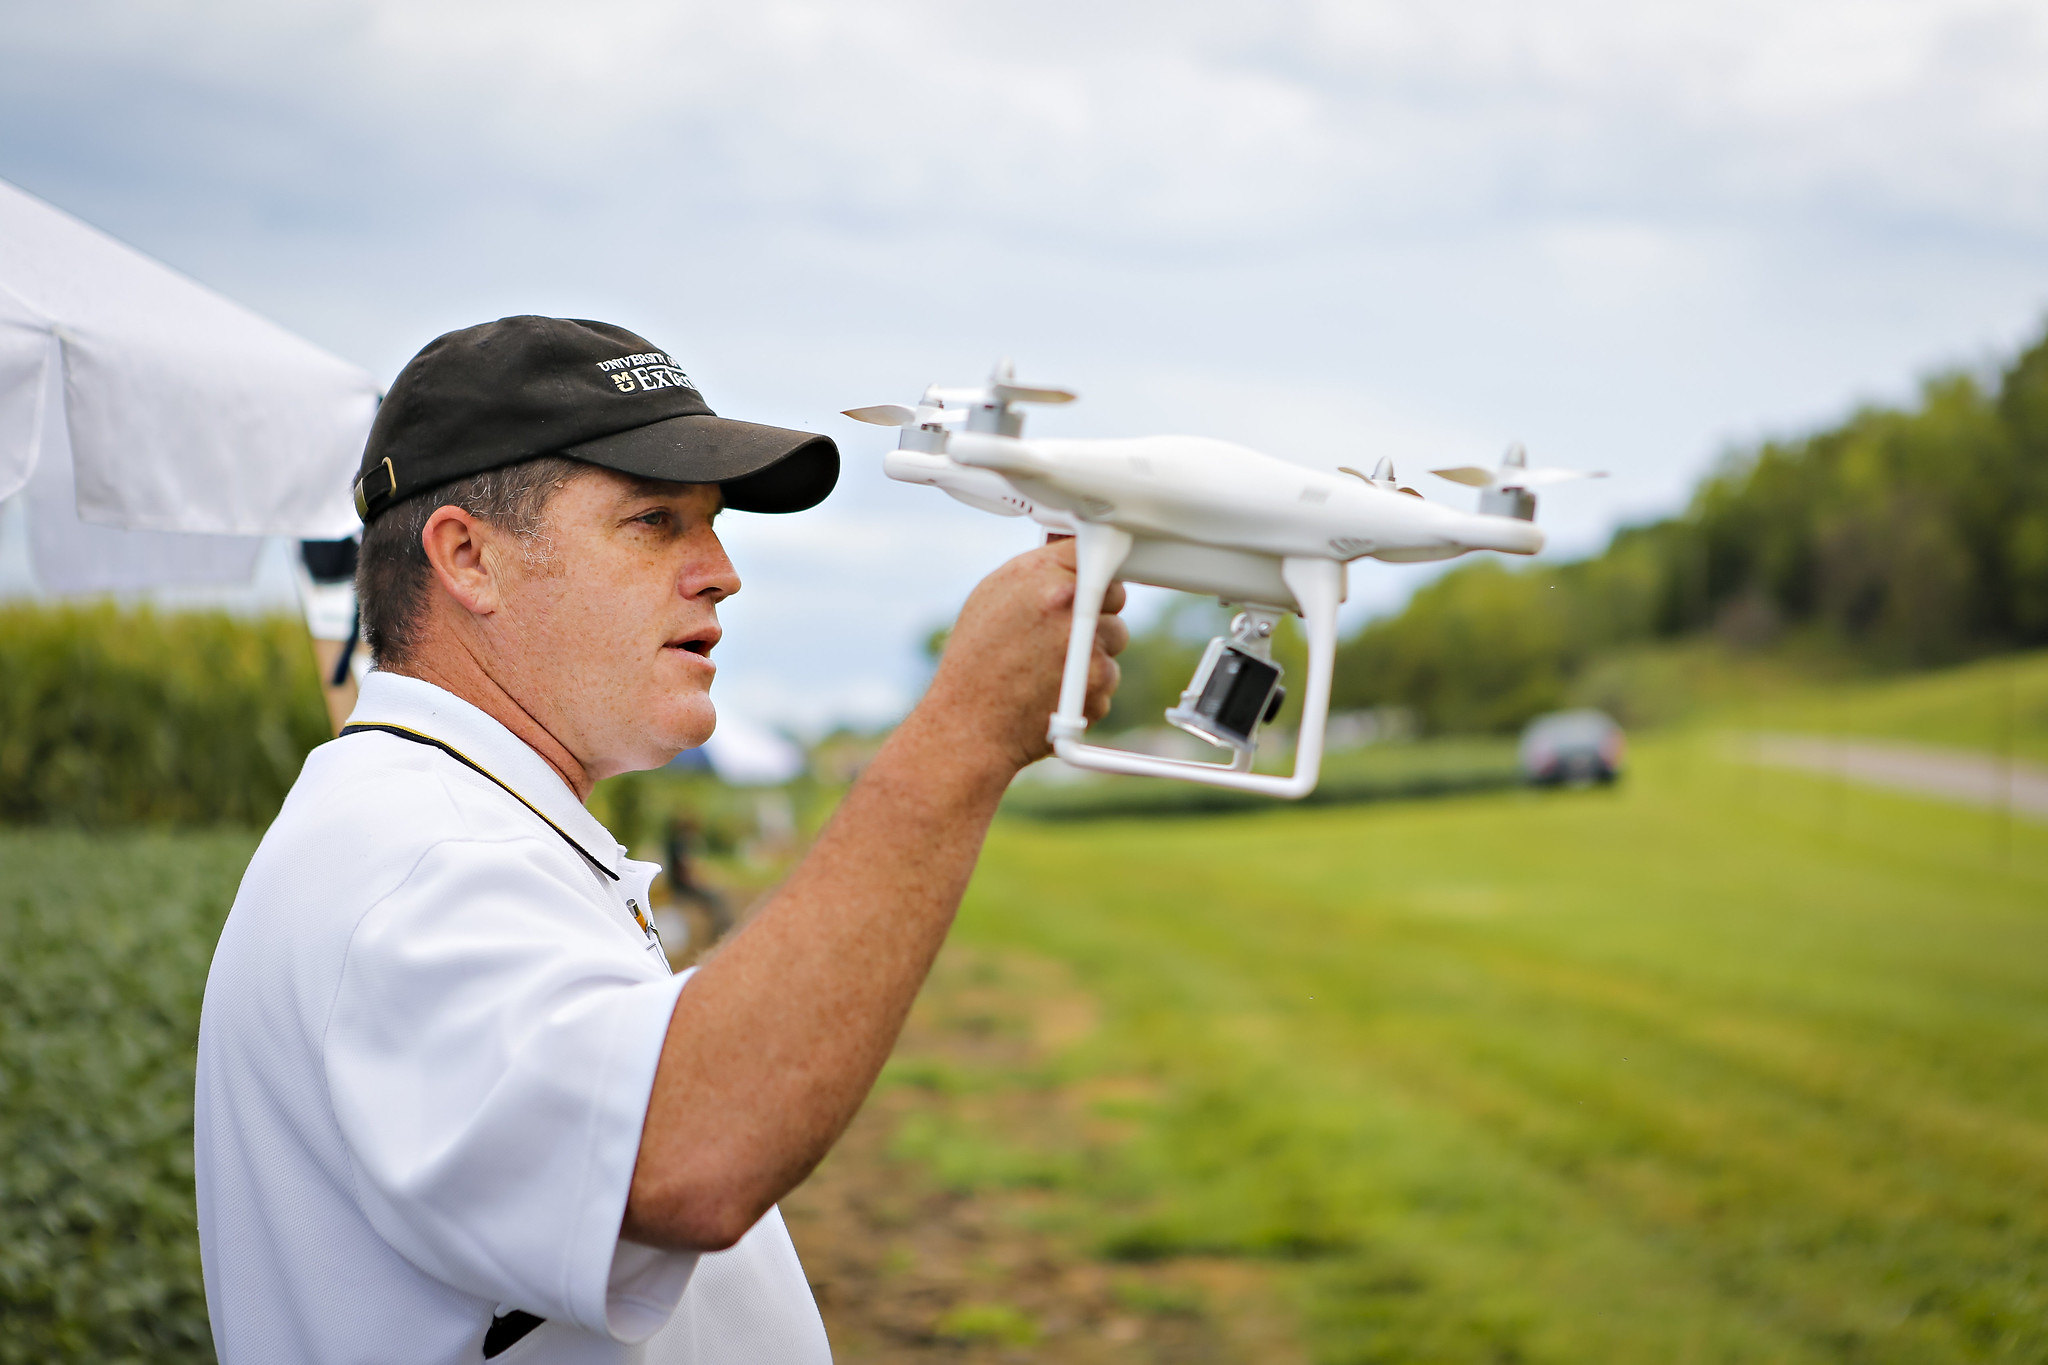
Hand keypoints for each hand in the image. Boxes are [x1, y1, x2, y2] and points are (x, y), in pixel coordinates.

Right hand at [916, 538, 1128, 774]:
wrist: (971, 723)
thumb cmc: (975, 660)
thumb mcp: (993, 595)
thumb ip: (1038, 574)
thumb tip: (1068, 558)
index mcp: (1044, 576)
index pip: (1091, 554)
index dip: (1088, 570)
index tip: (1086, 579)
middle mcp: (1071, 606)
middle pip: (1115, 594)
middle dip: (1098, 609)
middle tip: (1064, 629)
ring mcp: (1090, 646)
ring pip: (1116, 637)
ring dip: (1095, 650)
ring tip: (1050, 666)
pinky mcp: (1100, 683)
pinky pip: (1108, 676)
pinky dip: (1090, 685)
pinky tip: (1055, 690)